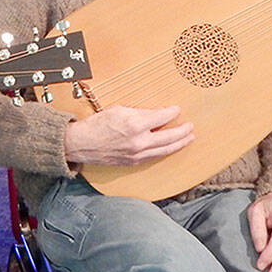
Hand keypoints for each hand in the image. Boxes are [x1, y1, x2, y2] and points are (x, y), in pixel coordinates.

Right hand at [62, 105, 194, 165]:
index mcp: (135, 125)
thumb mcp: (118, 110)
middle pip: (169, 137)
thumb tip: (154, 114)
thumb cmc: (96, 124)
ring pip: (165, 150)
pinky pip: (154, 156)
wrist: (81, 143)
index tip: (177, 109)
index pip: (161, 118)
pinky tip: (169, 147)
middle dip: (182, 131)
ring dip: (179, 144)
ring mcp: (137, 154)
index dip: (172, 113)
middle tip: (191, 127)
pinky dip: (164, 151)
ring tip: (188, 139)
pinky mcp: (133, 162)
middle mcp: (139, 141)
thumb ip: (139, 112)